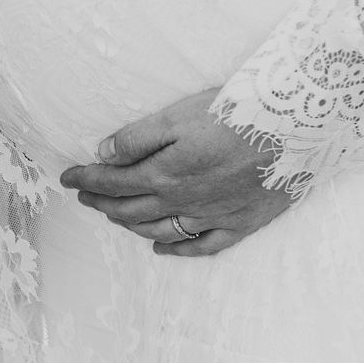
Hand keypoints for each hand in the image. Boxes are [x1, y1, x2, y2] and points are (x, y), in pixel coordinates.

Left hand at [59, 90, 292, 256]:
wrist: (297, 128)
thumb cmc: (236, 112)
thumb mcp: (178, 116)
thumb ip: (138, 138)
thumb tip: (103, 153)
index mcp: (164, 174)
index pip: (113, 182)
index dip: (85, 180)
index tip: (66, 178)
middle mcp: (184, 202)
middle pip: (131, 210)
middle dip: (101, 203)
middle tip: (83, 197)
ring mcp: (213, 217)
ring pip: (159, 230)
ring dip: (130, 225)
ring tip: (113, 216)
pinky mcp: (241, 224)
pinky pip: (202, 247)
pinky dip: (177, 250)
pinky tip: (161, 249)